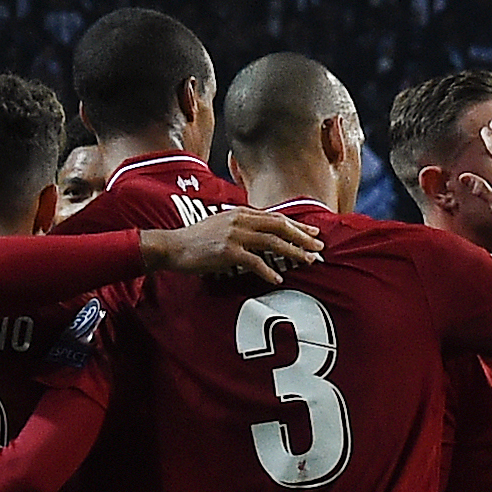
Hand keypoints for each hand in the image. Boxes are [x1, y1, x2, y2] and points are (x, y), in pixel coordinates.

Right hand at [141, 208, 322, 284]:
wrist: (173, 246)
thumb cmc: (197, 240)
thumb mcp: (223, 225)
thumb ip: (243, 227)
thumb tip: (264, 235)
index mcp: (241, 213)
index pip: (276, 217)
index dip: (298, 226)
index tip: (314, 233)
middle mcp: (240, 221)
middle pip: (279, 226)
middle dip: (302, 237)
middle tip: (318, 248)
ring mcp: (234, 235)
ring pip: (272, 242)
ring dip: (292, 252)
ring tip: (307, 261)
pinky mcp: (227, 252)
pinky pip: (254, 261)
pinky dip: (268, 270)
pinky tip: (278, 278)